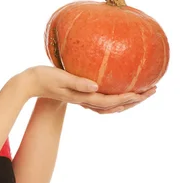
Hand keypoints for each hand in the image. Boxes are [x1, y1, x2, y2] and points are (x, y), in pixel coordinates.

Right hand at [23, 65, 156, 111]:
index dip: (128, 97)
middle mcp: (85, 100)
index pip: (110, 100)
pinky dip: (115, 100)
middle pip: (115, 105)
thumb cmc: (44, 77)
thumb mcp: (60, 77)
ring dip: (128, 101)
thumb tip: (95, 86)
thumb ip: (77, 82)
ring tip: (143, 93)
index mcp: (82, 96)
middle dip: (135, 100)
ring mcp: (83, 99)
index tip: (143, 92)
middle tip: (153, 90)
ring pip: (110, 105)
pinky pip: (103, 101)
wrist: (31, 83)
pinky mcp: (81, 95)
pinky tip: (121, 92)